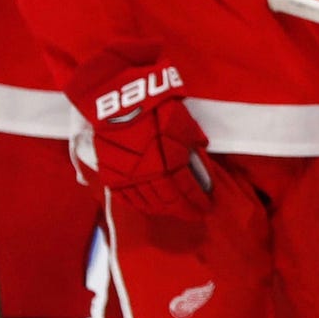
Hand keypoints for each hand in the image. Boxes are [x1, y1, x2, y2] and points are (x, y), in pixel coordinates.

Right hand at [73, 45, 210, 223]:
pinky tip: (147, 207)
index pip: (188, 192)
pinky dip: (139, 205)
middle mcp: (150, 178)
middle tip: (193, 213)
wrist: (119, 104)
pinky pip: (126, 198)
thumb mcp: (185, 125)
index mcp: (171, 166)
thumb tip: (200, 150)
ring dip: (163, 210)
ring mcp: (128, 179)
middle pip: (169, 202)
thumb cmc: (156, 110)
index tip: (207, 207)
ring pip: (148, 203)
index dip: (199, 202)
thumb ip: (194, 142)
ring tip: (173, 210)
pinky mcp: (111, 176)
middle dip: (184, 210)